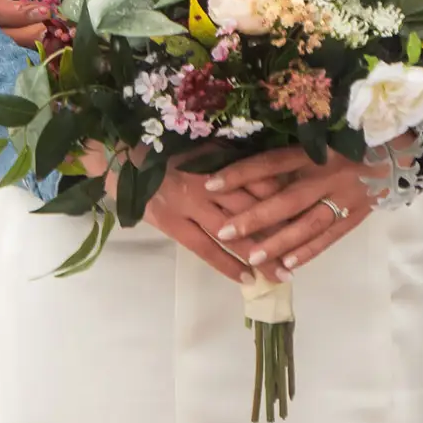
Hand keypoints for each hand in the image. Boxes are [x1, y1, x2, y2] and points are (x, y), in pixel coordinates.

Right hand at [82, 143, 288, 283]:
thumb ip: (226, 158)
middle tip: (304, 253)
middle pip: (253, 211)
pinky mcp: (172, 223)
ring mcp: (189, 205)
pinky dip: (225, 265)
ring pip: (232, 235)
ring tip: (282, 275)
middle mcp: (207, 183)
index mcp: (215, 159)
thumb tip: (265, 174)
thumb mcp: (196, 143)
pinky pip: (204, 249)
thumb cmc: (157, 144)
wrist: (116, 152)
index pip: (259, 180)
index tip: (307, 212)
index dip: (285, 198)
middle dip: (281, 232)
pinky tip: (245, 278)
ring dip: (259, 256)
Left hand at [203, 145, 385, 276]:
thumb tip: (245, 167)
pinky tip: (287, 266)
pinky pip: (329, 237)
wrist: (398, 151)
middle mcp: (327, 176)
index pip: (271, 163)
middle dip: (253, 217)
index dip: (240, 173)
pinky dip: (308, 253)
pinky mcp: (356, 217)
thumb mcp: (318, 139)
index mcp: (313, 152)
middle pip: (286, 199)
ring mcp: (344, 199)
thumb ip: (287, 155)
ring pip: (307, 225)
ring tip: (251, 257)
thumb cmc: (349, 140)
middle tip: (224, 231)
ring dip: (278, 243)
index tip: (209, 183)